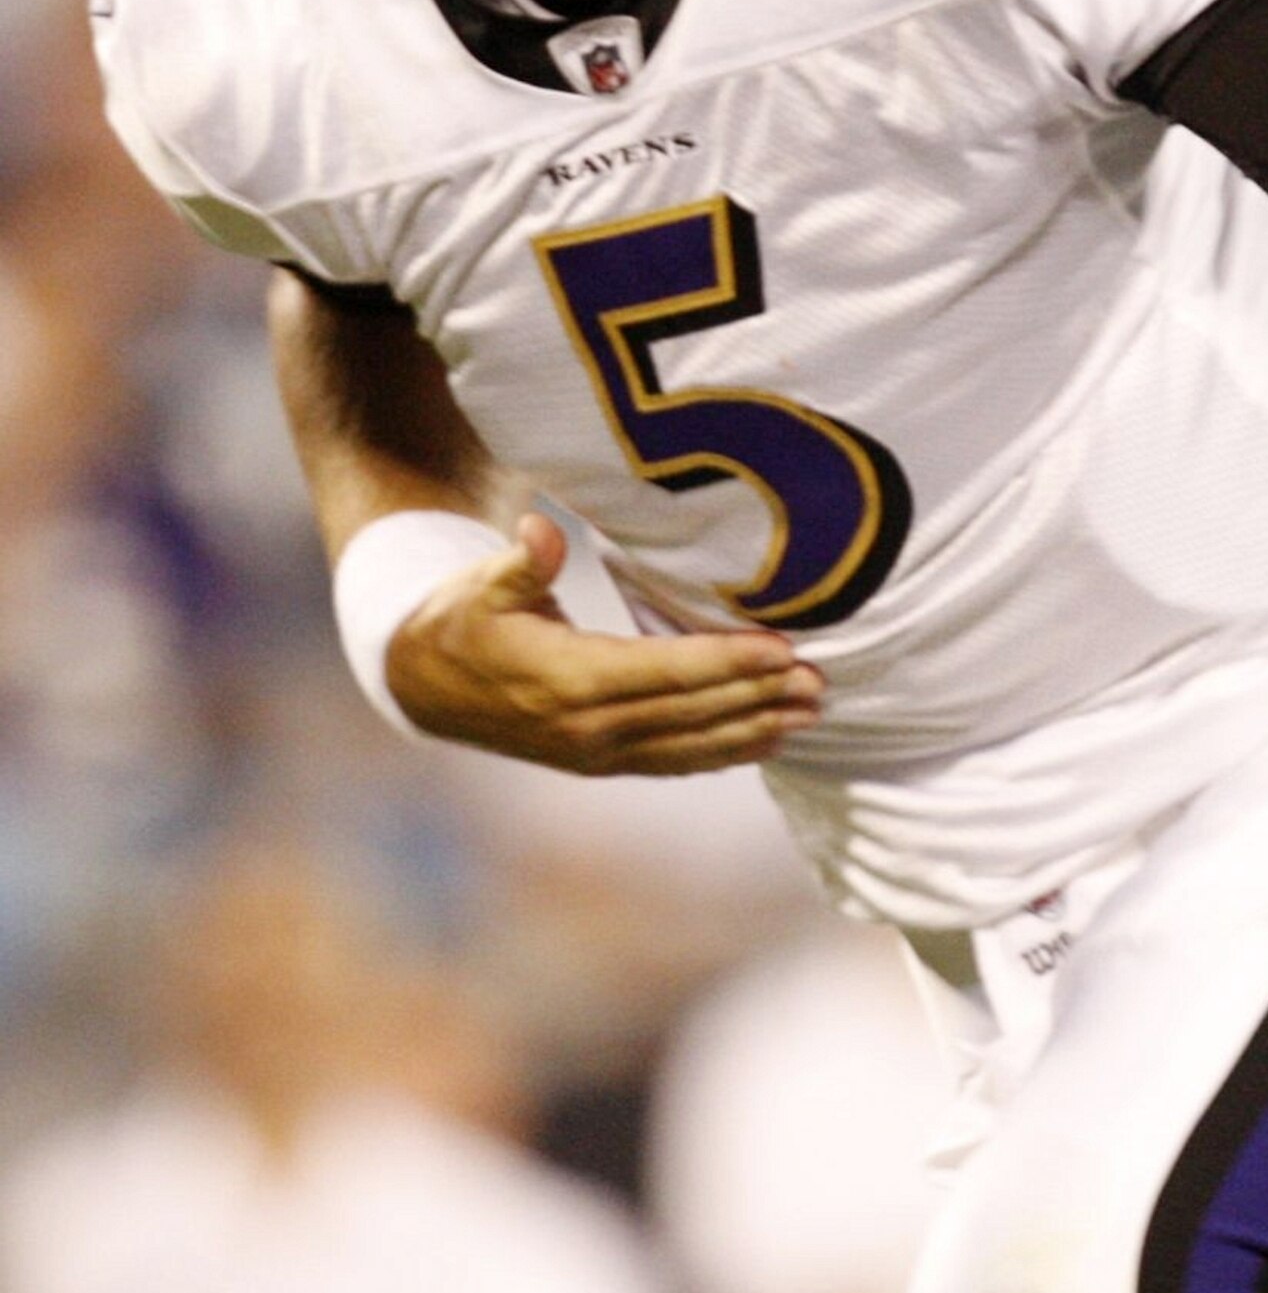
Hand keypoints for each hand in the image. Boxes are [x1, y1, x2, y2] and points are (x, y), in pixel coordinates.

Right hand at [387, 512, 824, 773]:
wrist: (421, 687)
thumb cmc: (461, 622)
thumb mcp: (479, 585)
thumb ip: (521, 562)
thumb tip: (541, 530)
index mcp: (568, 680)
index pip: (665, 672)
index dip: (726, 662)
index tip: (782, 650)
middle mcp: (589, 727)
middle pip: (692, 713)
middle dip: (760, 698)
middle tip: (821, 683)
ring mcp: (597, 752)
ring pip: (692, 745)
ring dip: (756, 730)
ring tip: (812, 712)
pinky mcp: (602, 762)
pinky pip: (675, 761)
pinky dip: (726, 753)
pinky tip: (768, 740)